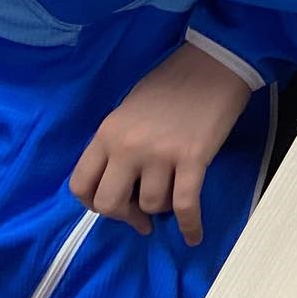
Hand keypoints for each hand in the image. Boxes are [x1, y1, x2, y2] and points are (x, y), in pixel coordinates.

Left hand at [70, 42, 252, 246]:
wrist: (215, 62)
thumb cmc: (173, 82)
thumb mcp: (130, 110)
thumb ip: (118, 143)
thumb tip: (120, 180)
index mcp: (107, 133)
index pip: (80, 185)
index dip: (93, 204)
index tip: (113, 205)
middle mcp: (127, 147)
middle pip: (109, 204)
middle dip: (124, 216)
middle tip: (140, 215)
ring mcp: (160, 154)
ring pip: (150, 205)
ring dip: (161, 208)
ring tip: (172, 198)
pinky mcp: (193, 159)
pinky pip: (184, 205)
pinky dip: (190, 225)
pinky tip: (193, 235)